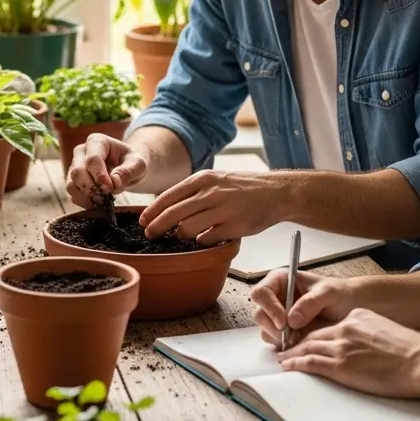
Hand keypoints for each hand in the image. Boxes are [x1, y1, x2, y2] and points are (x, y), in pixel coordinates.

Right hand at [66, 134, 147, 207]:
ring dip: (85, 197)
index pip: (93, 160)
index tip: (110, 188)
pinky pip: (72, 193)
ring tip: (101, 202)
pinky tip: (96, 204)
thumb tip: (114, 183)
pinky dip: (82, 201)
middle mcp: (81, 151)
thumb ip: (128, 172)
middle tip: (106, 198)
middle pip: (78, 171)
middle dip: (91, 188)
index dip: (100, 176)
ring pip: (71, 183)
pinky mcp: (73, 181)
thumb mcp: (138, 165)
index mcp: (97, 141)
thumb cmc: (132, 163)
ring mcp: (75, 166)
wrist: (128, 169)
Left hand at [140, 170, 288, 243]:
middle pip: (172, 214)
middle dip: (156, 226)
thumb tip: (166, 206)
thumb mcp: (216, 178)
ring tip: (183, 236)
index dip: (152, 210)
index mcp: (203, 179)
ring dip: (180, 235)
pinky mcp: (234, 227)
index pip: (168, 196)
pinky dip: (202, 241)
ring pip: (187, 229)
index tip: (143, 220)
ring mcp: (223, 210)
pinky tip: (205, 238)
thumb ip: (193, 190)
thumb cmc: (243, 187)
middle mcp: (211, 193)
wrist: (276, 192)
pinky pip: (207, 239)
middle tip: (149, 234)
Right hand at [250, 269, 355, 345]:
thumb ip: (310, 303)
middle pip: (260, 313)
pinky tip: (300, 341)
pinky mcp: (283, 331)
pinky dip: (284, 344)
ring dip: (278, 337)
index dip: (269, 307)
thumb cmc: (339, 294)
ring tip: (299, 337)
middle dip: (273, 326)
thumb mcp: (328, 293)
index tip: (283, 321)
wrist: (350, 307)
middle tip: (291, 335)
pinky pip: (274, 340)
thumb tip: (291, 320)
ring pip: (265, 329)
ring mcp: (278, 315)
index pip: (261, 292)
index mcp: (281, 281)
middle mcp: (275, 297)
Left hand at [278, 308, 419, 398]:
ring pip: (308, 347)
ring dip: (292, 353)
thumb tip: (365, 346)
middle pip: (314, 334)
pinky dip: (296, 363)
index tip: (305, 338)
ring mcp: (342, 347)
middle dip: (297, 341)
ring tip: (282, 358)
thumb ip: (370, 334)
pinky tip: (288, 366)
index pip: (330, 326)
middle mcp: (346, 328)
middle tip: (286, 347)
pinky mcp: (341, 365)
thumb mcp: (387, 331)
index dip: (314, 333)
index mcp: (358, 317)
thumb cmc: (413, 352)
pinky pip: (310, 362)